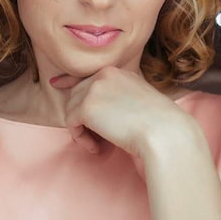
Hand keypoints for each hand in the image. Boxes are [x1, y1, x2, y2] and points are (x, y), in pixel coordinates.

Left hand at [51, 67, 190, 155]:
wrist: (164, 131)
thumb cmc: (158, 123)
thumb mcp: (137, 100)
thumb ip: (116, 98)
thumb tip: (93, 109)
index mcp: (117, 72)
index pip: (86, 75)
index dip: (69, 81)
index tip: (56, 83)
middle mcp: (103, 74)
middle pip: (75, 95)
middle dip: (81, 117)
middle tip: (96, 138)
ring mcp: (94, 89)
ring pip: (71, 110)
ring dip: (82, 131)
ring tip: (99, 144)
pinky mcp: (86, 107)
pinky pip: (71, 124)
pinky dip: (81, 139)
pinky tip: (97, 148)